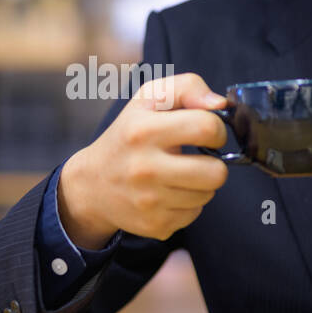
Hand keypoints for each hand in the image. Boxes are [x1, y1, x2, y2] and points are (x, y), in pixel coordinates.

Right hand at [57, 73, 230, 248]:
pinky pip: (195, 213)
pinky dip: (188, 203)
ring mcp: (150, 201)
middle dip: (214, 163)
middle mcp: (145, 168)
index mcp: (143, 130)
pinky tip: (169, 193)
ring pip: (208, 194)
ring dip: (200, 184)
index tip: (206, 132)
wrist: (92, 185)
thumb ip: (187, 87)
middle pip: (216, 173)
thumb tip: (219, 104)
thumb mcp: (148, 99)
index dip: (217, 129)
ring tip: (179, 174)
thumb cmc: (127, 136)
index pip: (207, 127)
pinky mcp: (155, 225)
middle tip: (197, 158)